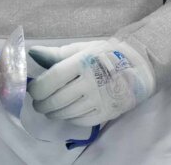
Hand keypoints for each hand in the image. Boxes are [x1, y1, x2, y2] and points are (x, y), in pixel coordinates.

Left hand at [26, 39, 154, 125]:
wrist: (138, 67)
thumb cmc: (104, 55)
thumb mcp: (81, 49)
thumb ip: (55, 54)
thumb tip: (33, 52)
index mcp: (81, 62)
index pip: (52, 79)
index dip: (38, 88)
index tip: (32, 90)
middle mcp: (90, 82)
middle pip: (57, 99)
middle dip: (42, 104)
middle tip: (38, 104)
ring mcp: (100, 99)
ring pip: (67, 113)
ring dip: (53, 113)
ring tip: (49, 110)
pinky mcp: (107, 112)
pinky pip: (81, 121)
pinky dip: (69, 119)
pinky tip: (65, 114)